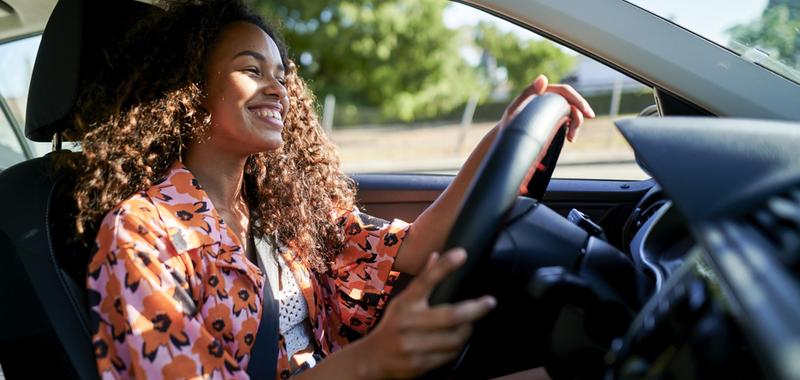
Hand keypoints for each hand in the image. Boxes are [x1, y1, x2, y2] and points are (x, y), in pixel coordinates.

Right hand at [358, 248, 495, 378]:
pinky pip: (448, 355)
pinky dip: (457, 348)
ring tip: (470, 326)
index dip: (444, 266)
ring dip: (467, 331)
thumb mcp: (403, 302)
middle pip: (450, 315)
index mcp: (406, 303)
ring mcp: (412, 344)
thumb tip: (436, 255)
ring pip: (454, 338)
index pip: (426, 280)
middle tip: (490, 302)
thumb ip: (422, 280)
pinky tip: (458, 343)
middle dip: (475, 309)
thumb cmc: (393, 325)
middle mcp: (408, 322)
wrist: (371, 359)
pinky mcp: (418, 363)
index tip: (462, 254)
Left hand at [499, 75, 594, 141]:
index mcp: (543, 92)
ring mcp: (552, 109)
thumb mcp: (516, 108)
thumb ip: (528, 92)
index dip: (578, 100)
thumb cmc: (509, 122)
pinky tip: (570, 137)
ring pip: (572, 113)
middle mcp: (550, 99)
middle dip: (580, 115)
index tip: (586, 113)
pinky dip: (572, 128)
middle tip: (577, 132)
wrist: (506, 137)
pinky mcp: (553, 119)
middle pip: (572, 102)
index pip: (565, 91)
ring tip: (571, 139)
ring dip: (576, 124)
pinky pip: (568, 121)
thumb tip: (543, 78)